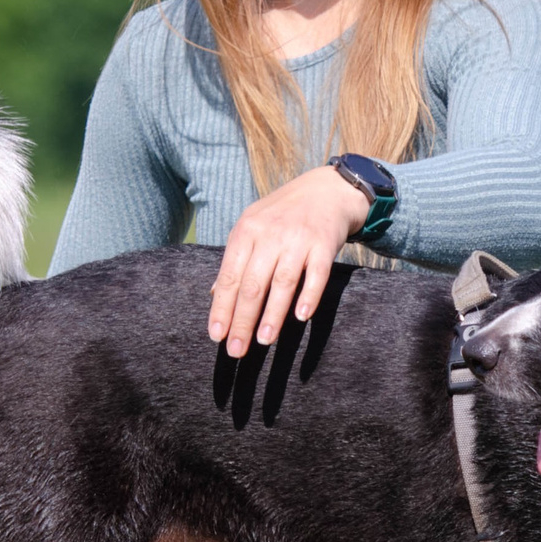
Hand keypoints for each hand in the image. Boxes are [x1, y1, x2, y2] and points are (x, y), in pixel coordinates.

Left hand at [208, 166, 370, 356]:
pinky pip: (316, 274)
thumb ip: (235, 261)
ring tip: (263, 340)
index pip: (230, 277)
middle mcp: (270, 235)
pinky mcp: (324, 244)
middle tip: (236, 350)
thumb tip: (215, 296)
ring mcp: (298, 239)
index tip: (216, 336)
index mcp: (247, 232)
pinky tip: (301, 317)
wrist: (325, 191)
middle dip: (242, 320)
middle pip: (252, 285)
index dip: (222, 308)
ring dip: (272, 314)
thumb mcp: (252, 228)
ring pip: (282, 282)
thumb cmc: (281, 216)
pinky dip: (309, 295)